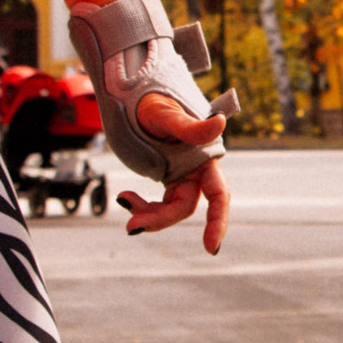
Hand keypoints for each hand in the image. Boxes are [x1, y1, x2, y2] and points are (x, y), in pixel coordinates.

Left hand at [116, 92, 229, 252]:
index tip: (211, 248)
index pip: (218, 195)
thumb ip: (190, 126)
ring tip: (123, 200)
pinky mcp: (166, 176)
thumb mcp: (166, 113)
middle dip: (160, 220)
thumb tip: (220, 123)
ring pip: (169, 208)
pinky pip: (157, 202)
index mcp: (203, 157)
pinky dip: (141, 206)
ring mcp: (180, 175)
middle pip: (185, 206)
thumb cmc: (152, 99)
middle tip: (131, 228)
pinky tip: (124, 197)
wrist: (134, 93)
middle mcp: (195, 169)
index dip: (217, 221)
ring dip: (148, 214)